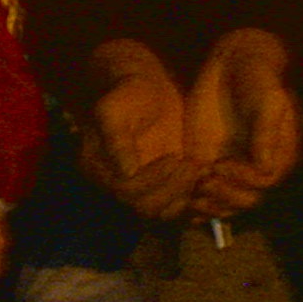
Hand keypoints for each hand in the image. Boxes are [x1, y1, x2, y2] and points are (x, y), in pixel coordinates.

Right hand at [80, 40, 200, 219]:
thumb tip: (126, 172)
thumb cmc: (130, 93)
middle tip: (192, 165)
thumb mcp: (116, 108)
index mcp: (97, 168)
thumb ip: (117, 138)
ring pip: (162, 212)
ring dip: (185, 195)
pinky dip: (193, 198)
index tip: (175, 157)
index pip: (126, 190)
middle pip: (145, 206)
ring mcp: (140, 190)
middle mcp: (116, 186)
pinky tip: (205, 177)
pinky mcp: (162, 189)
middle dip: (172, 188)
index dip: (153, 178)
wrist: (150, 90)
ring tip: (200, 170)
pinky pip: (176, 207)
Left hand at [186, 29, 300, 218]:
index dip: (244, 179)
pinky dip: (198, 206)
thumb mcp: (267, 99)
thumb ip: (266, 130)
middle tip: (206, 181)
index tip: (221, 163)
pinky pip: (209, 197)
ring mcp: (236, 171)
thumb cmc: (257, 78)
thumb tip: (266, 167)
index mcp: (280, 154)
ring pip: (229, 206)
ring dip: (212, 206)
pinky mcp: (212, 168)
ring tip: (194, 193)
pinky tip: (185, 202)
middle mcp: (259, 168)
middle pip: (248, 200)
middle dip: (227, 196)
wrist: (232, 68)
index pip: (265, 182)